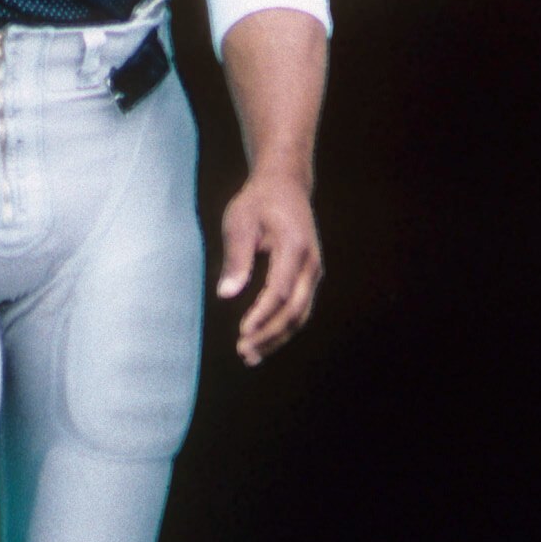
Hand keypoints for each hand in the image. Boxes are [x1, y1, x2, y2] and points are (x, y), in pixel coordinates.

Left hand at [216, 166, 321, 364]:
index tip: (243, 332)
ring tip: (250, 356)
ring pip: (301, 314)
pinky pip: (300, 309)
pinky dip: (282, 328)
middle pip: (295, 309)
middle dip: (270, 334)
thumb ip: (236, 258)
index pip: (280, 290)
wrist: (285, 185)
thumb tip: (226, 295)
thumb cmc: (258, 202)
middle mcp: (311, 263)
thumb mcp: (240, 220)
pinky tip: (262, 341)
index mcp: (295, 247)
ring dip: (277, 338)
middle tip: (243, 352)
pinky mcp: (309, 277)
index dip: (262, 315)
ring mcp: (314, 271)